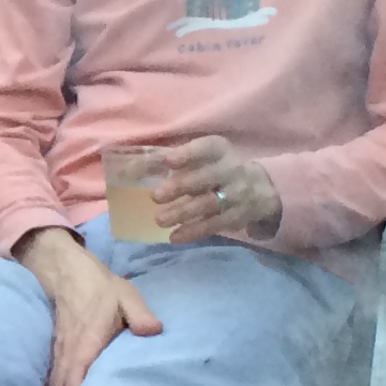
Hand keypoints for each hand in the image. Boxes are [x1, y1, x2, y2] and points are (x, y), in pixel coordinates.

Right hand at [15, 226, 161, 385]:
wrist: (66, 270)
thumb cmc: (99, 286)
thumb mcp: (126, 295)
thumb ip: (140, 316)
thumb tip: (154, 332)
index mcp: (86, 343)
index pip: (74, 382)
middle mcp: (68, 352)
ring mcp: (58, 352)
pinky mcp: (55, 349)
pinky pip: (53, 377)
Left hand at [137, 137, 281, 243]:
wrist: (260, 189)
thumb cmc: (215, 168)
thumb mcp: (200, 157)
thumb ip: (166, 161)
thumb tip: (126, 170)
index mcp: (219, 150)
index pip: (206, 148)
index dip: (188, 154)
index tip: (168, 161)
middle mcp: (230, 170)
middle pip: (207, 178)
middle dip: (181, 186)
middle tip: (155, 195)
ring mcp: (236, 195)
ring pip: (209, 204)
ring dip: (183, 212)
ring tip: (159, 220)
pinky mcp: (236, 217)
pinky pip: (215, 225)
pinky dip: (194, 232)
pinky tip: (174, 237)